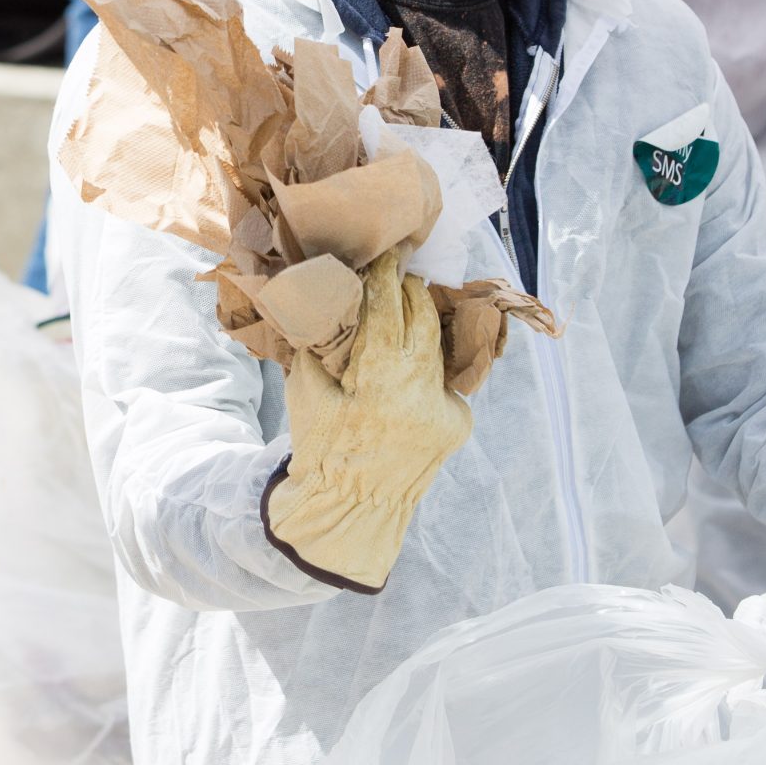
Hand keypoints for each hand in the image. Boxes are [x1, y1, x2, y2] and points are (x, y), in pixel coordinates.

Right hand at [265, 251, 471, 589]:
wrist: (352, 511)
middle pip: (424, 318)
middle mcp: (421, 392)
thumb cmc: (320, 448)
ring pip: (439, 347)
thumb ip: (321, 342)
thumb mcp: (306, 390)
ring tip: (407, 306)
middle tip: (399, 270)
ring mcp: (446, 409)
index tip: (384, 253)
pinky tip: (411, 364)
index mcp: (379, 382)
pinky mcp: (459, 423)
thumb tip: (327, 294)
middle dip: (411, 290)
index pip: (387, 309)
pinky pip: (444, 380)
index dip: (385, 276)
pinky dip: (426, 369)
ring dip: (422, 327)